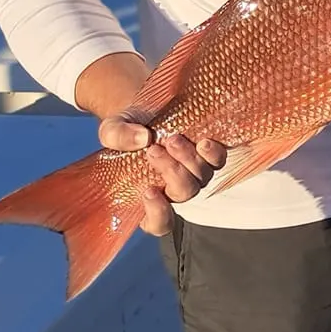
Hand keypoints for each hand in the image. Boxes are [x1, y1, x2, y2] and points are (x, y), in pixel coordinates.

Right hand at [96, 114, 227, 237]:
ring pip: (201, 177)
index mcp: (148, 196)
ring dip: (189, 160)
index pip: (158, 223)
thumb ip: (117, 136)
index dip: (158, 214)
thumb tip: (142, 139)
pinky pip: (218, 161)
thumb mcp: (112, 129)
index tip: (149, 191)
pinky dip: (213, 153)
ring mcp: (194, 172)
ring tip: (173, 139)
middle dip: (171, 173)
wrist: (146, 108)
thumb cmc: (127, 128)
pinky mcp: (208, 155)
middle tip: (154, 150)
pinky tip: (202, 142)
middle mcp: (174, 188)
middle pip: (183, 194)